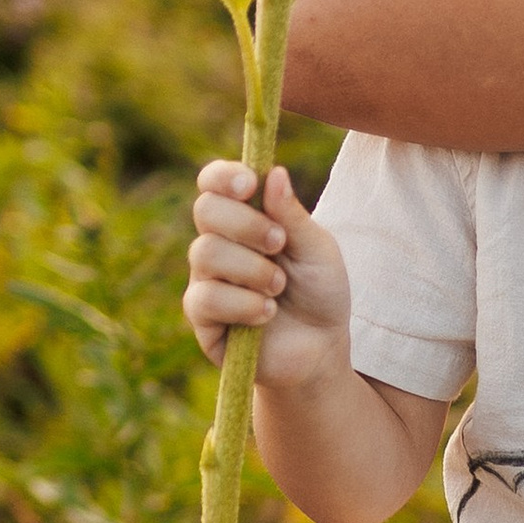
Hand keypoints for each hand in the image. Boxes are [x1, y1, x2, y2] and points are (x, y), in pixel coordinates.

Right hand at [184, 162, 352, 380]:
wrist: (320, 350)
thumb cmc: (320, 293)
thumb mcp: (318, 250)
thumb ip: (293, 216)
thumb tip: (274, 172)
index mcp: (245, 218)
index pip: (214, 183)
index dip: (224, 176)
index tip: (250, 184)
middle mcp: (219, 243)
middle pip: (206, 210)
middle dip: (245, 224)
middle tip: (279, 243)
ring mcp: (206, 279)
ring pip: (205, 253)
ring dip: (251, 269)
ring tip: (279, 288)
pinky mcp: (202, 318)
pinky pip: (206, 298)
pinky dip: (243, 304)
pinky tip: (266, 313)